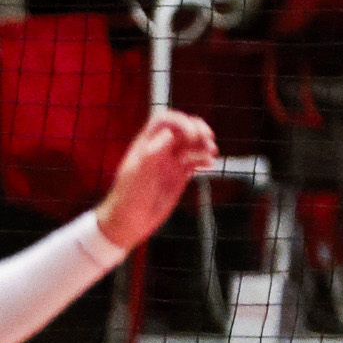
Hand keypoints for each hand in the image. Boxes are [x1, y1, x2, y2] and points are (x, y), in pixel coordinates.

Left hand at [96, 112, 218, 253]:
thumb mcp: (138, 175)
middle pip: (181, 128)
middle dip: (197, 129)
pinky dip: (205, 160)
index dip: (181, 122)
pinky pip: (195, 162)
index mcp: (146, 145)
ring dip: (204, 144)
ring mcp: (170, 163)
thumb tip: (170, 134)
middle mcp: (160, 150)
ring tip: (212, 152)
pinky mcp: (179, 176)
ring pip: (191, 144)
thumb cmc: (129, 197)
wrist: (129, 221)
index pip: (164, 121)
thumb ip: (152, 154)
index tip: (192, 135)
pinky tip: (210, 165)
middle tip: (208, 138)